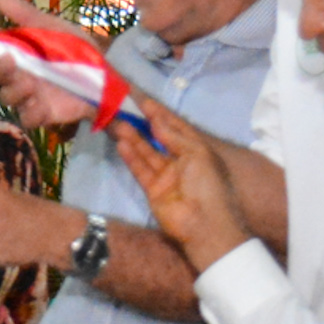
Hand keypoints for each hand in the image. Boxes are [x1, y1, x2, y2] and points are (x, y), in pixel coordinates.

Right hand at [0, 0, 107, 128]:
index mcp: (17, 55)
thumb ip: (25, 14)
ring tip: (30, 84)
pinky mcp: (43, 114)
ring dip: (15, 90)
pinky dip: (31, 111)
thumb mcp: (51, 26)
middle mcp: (18, 76)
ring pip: (9, 97)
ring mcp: (29, 97)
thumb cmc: (76, 50)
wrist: (106, 75)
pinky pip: (28, 118)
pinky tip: (41, 104)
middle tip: (7, 62)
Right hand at [113, 101, 251, 272]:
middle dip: (142, 124)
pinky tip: (121, 144)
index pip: (175, 127)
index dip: (159, 113)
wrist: (204, 224)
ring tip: (116, 123)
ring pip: (146, 152)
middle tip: (123, 110)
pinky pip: (140, 170)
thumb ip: (174, 136)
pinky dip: (131, 157)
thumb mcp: (197, 154)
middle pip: (158, 138)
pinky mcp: (153, 189)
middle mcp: (180, 160)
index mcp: (196, 150)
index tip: (142, 100)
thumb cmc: (207, 184)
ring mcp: (166, 176)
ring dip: (133, 138)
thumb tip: (157, 120)